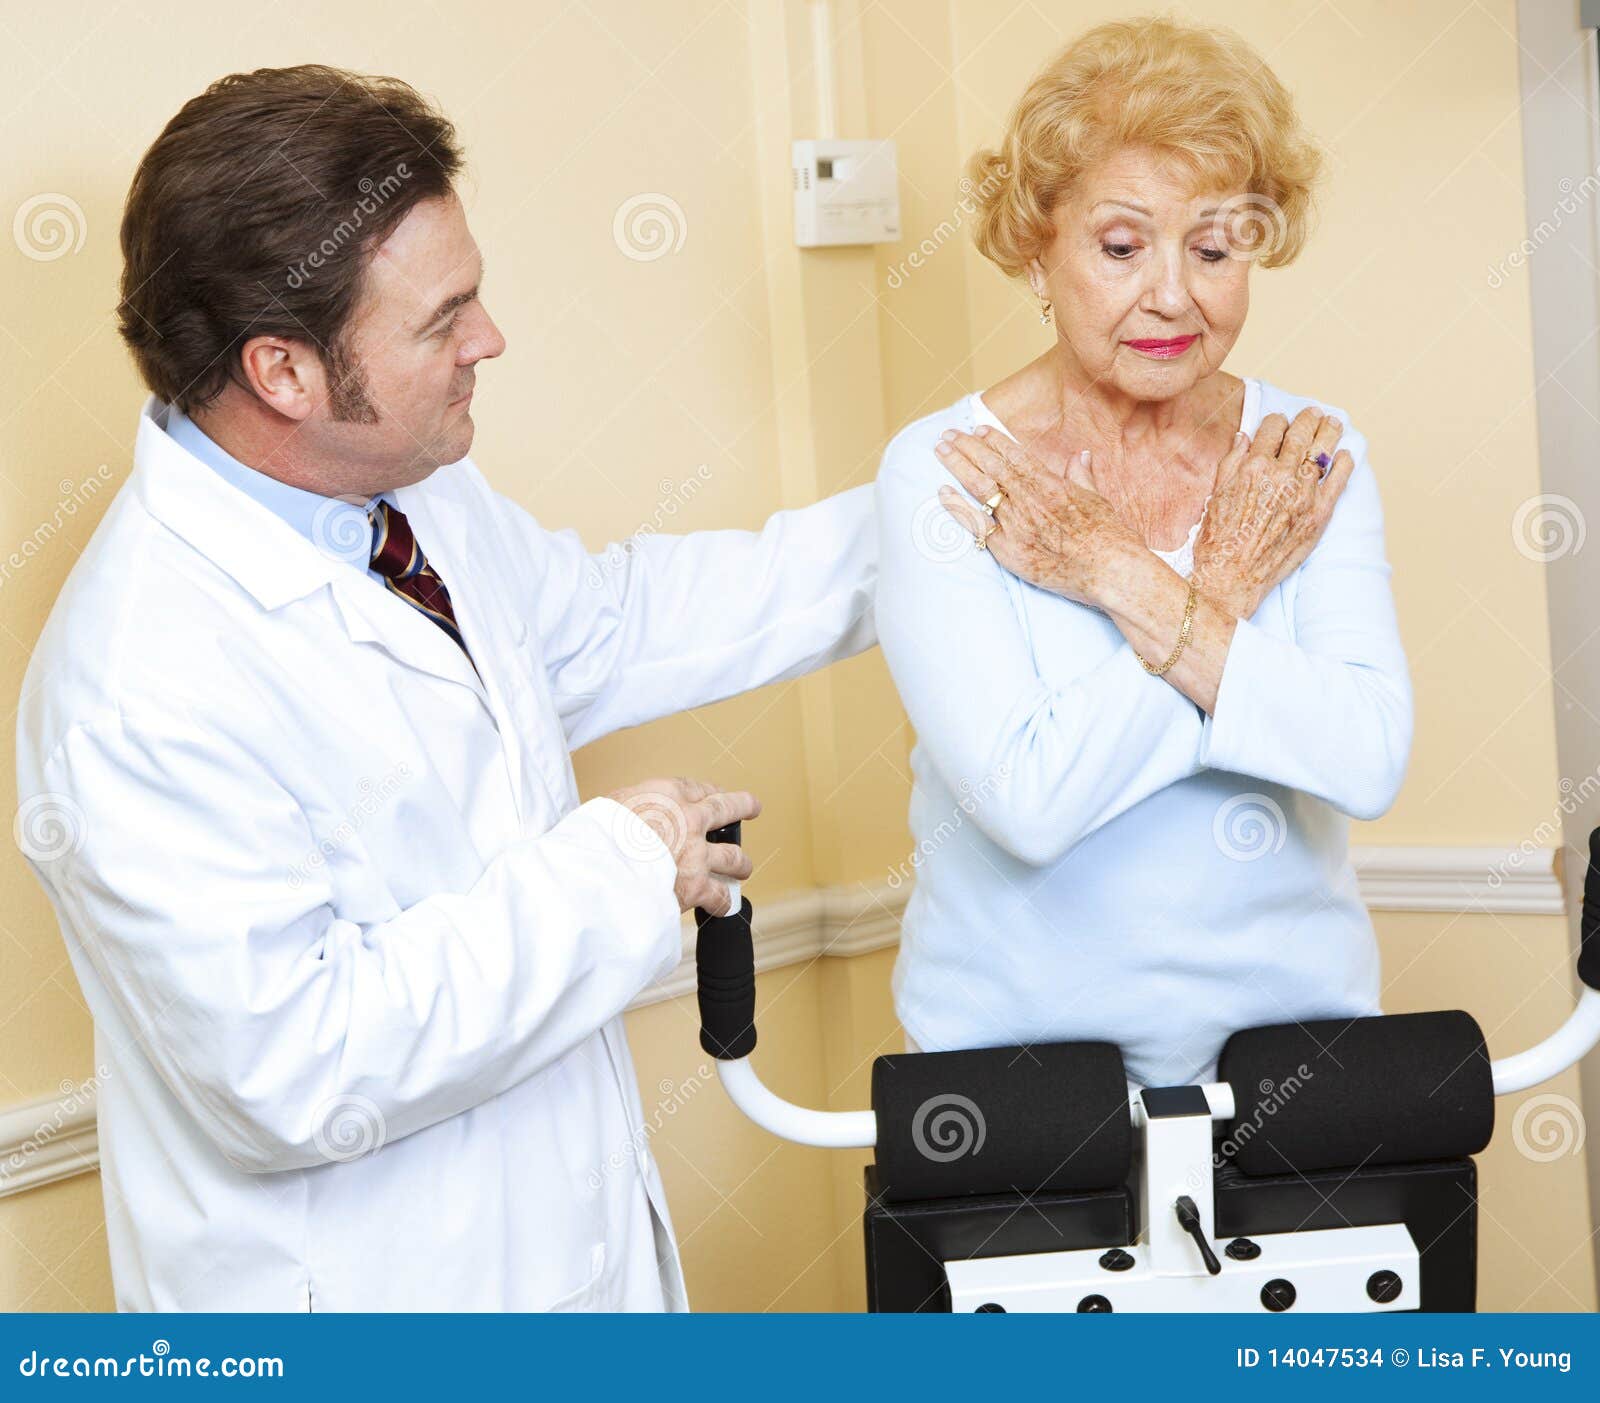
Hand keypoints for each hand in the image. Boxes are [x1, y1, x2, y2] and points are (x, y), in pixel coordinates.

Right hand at [607, 777, 759, 915]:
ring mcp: (698, 854)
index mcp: (667, 795)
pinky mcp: (698, 886)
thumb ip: (632, 808)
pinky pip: (720, 896)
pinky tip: (723, 904)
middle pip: (729, 808)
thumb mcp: (612, 806)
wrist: (602, 870)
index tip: (712, 794)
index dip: (708, 792)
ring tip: (742, 868)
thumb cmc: (598, 837)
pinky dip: (723, 902)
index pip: (697, 788)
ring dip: (740, 864)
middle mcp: (690, 820)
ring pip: (734, 856)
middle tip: (751, 807)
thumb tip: (631, 817)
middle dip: (744, 806)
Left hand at [933, 425, 1143, 609]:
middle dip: (968, 447)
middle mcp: (1029, 500)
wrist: (1110, 570)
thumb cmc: (1109, 536)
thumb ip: (1081, 476)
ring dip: (958, 466)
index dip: (994, 441)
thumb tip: (1079, 456)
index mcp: (1051, 484)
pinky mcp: (1008, 550)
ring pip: (980, 489)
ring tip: (941, 450)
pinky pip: (976, 525)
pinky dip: (957, 507)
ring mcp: (1016, 525)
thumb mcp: (1097, 499)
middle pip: (991, 467)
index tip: (978, 429)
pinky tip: (942, 492)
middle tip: (949, 434)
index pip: (1015, 456)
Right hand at [1190, 407, 1353, 619]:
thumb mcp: (1216, 494)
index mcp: (1253, 466)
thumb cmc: (1218, 539)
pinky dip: (1344, 464)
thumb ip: (1232, 461)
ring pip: (1324, 450)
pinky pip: (1339, 480)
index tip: (1279, 423)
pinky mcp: (1319, 513)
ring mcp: (1303, 493)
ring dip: (1330, 432)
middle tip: (1313, 413)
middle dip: (1308, 419)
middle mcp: (1281, 475)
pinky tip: (1344, 456)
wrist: (1233, 576)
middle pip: (1301, 434)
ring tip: (1334, 423)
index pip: (1272, 428)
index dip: (1276, 422)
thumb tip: (1244, 437)